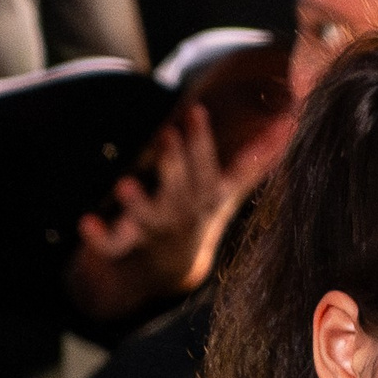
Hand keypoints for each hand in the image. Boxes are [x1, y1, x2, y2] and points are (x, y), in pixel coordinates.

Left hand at [66, 104, 283, 322]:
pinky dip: (98, 238)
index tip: (194, 111)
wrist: (172, 265)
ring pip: (149, 220)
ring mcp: (156, 232)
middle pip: (181, 191)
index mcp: (205, 199)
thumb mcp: (230, 186)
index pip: (207, 169)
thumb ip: (258, 156)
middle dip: (175, 165)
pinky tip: (85, 222)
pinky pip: (112, 247)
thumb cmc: (201, 212)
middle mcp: (183, 216)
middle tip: (167, 135)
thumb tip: (292, 120)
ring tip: (123, 184)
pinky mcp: (128, 246)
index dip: (201, 141)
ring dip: (137, 204)